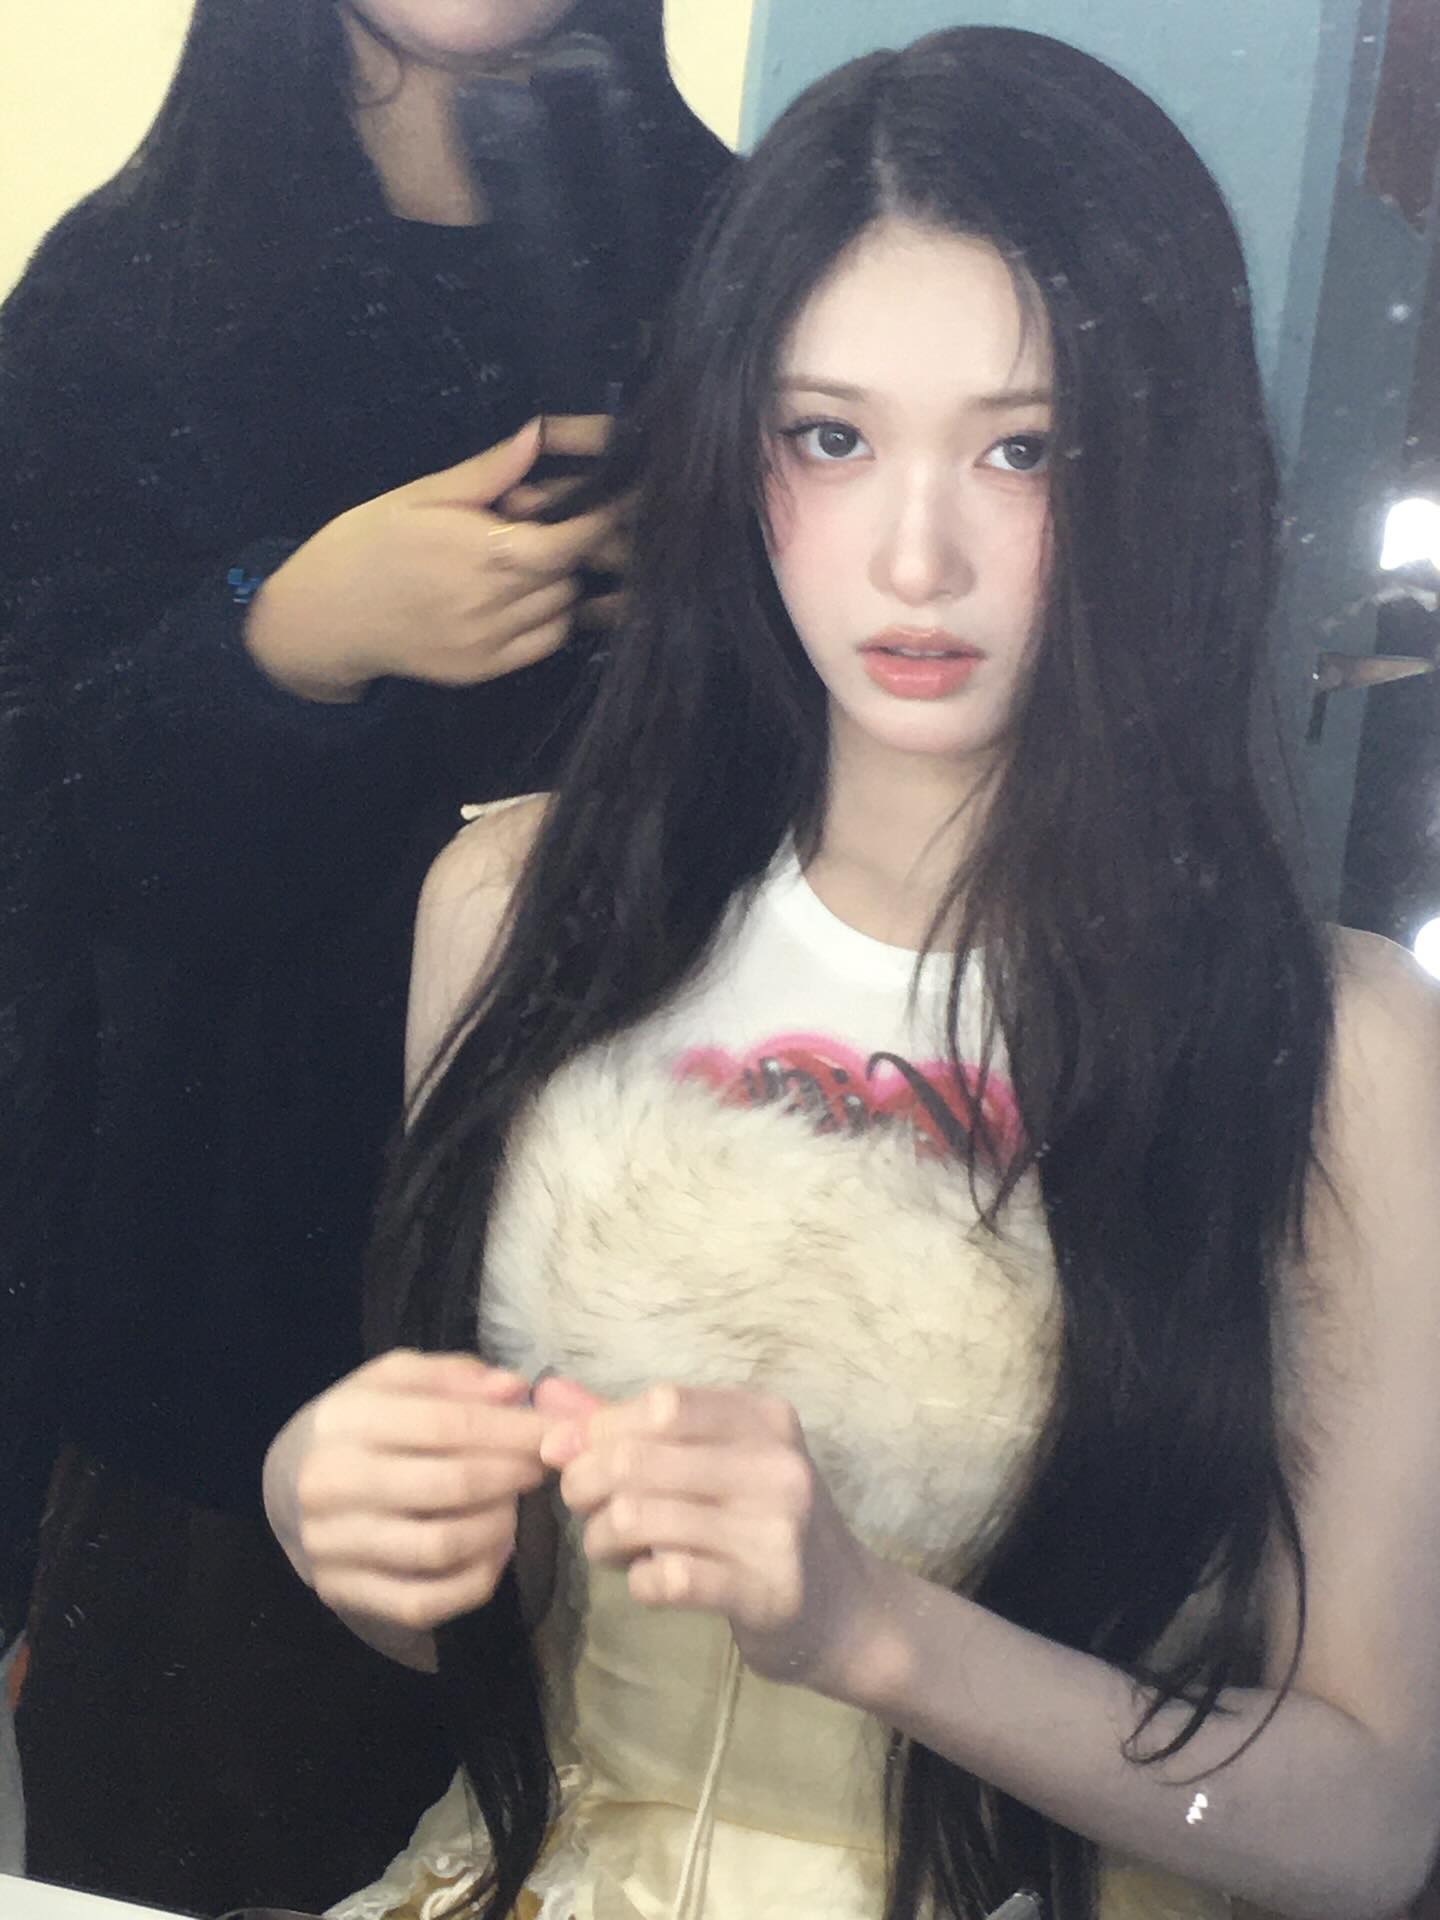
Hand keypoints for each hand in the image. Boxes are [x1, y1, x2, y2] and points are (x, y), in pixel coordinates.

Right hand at [244, 415, 622, 701]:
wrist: (324, 617)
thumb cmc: (367, 543)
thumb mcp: (419, 495)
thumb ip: (486, 473)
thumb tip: (537, 435)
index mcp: (479, 552)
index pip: (569, 541)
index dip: (602, 520)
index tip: (623, 498)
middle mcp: (491, 603)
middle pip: (571, 573)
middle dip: (575, 545)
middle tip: (554, 523)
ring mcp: (490, 643)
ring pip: (564, 608)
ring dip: (562, 580)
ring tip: (530, 558)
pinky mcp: (485, 670)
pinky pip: (546, 642)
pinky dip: (550, 616)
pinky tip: (523, 595)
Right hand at [262, 1349, 549, 1631]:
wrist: (288, 1486)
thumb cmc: (360, 1424)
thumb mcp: (396, 1380)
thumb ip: (455, 1377)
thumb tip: (514, 1390)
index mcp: (347, 1420)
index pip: (447, 1425)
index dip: (513, 1430)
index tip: (556, 1434)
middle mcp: (331, 1483)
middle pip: (451, 1486)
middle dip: (512, 1476)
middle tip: (539, 1469)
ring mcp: (334, 1546)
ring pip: (442, 1547)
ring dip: (498, 1526)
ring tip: (512, 1505)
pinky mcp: (344, 1593)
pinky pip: (425, 1602)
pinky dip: (476, 1580)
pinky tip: (494, 1550)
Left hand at [539, 1379, 881, 1691]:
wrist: (843, 1609)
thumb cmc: (761, 1522)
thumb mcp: (711, 1459)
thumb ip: (629, 1424)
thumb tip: (546, 1394)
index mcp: (764, 1417)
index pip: (660, 1403)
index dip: (599, 1429)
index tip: (571, 1455)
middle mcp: (776, 1464)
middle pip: (637, 1458)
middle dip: (585, 1485)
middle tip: (585, 1508)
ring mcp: (776, 1529)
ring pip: (637, 1517)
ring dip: (602, 1539)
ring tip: (612, 1548)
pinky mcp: (766, 1592)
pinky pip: (666, 1578)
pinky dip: (638, 1582)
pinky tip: (649, 1581)